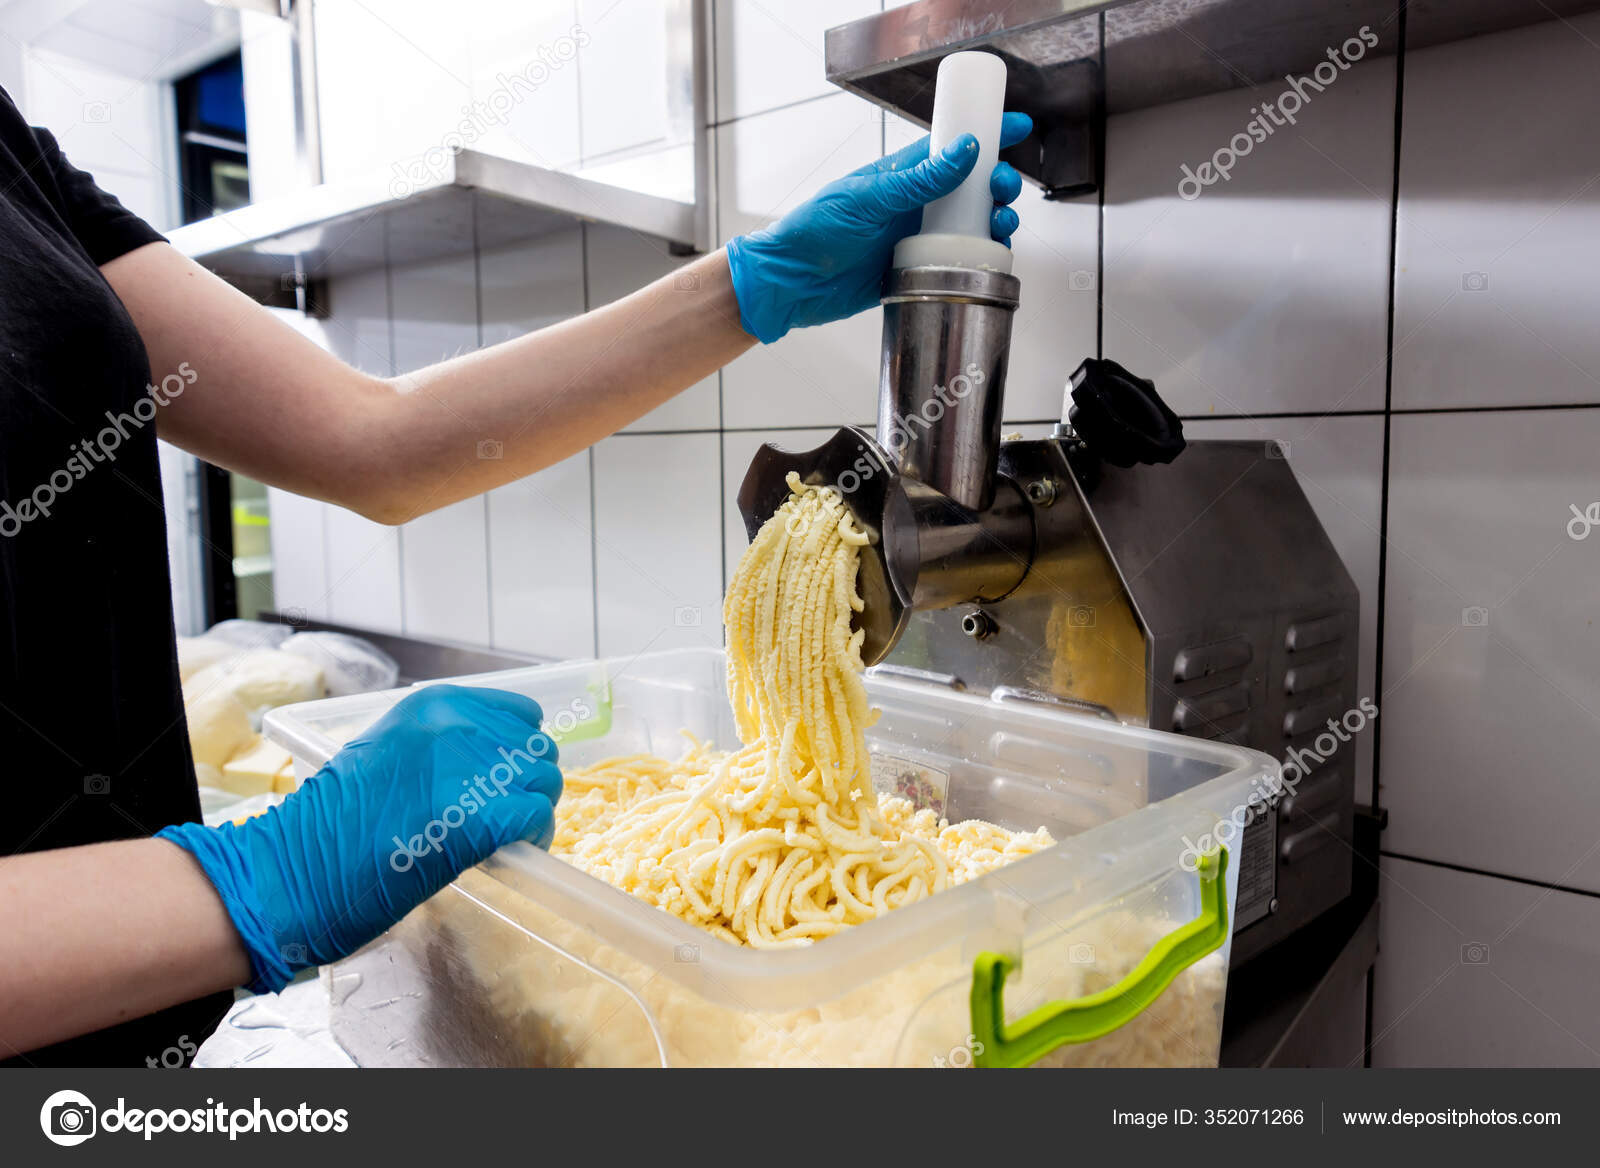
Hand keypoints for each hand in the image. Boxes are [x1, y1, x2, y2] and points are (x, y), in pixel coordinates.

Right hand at [159, 684, 560, 992]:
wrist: (297, 868)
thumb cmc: (333, 825)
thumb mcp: (388, 754)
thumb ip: (441, 749)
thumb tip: (492, 766)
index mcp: (434, 705)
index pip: (520, 714)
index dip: (517, 752)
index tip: (503, 780)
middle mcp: (457, 726)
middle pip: (537, 749)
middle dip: (527, 785)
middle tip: (501, 817)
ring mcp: (469, 768)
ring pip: (544, 782)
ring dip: (531, 813)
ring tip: (501, 839)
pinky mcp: (479, 817)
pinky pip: (536, 818)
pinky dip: (531, 838)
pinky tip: (504, 854)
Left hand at [724, 112, 1032, 343]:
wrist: (790, 284)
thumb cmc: (812, 231)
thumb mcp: (866, 199)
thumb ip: (917, 180)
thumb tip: (963, 150)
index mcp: (900, 176)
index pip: (950, 146)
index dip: (984, 134)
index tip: (1015, 125)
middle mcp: (913, 204)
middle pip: (970, 187)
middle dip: (996, 182)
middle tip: (1003, 187)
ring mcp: (916, 237)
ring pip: (970, 224)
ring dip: (994, 220)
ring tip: (1001, 221)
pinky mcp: (916, 270)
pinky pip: (957, 260)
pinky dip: (979, 256)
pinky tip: (989, 254)